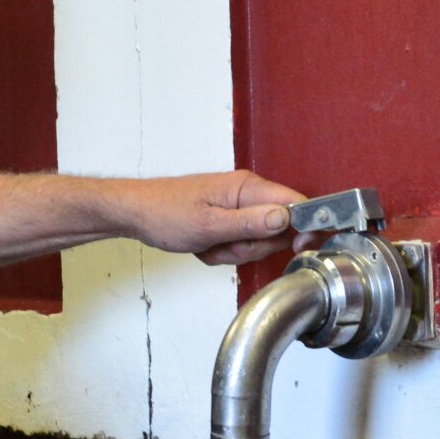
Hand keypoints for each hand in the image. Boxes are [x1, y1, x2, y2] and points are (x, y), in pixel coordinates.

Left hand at [118, 172, 306, 265]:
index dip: (302, 228)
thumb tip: (286, 218)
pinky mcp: (229, 219)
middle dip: (253, 247)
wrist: (137, 213)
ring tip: (209, 244)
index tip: (297, 246)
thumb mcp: (209, 225)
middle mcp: (247, 194)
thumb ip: (250, 224)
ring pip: (258, 240)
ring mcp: (237, 207)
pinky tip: (205, 245)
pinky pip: (240, 243)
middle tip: (226, 244)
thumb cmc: (164, 213)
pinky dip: (223, 251)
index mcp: (247, 187)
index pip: (297, 203)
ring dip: (234, 251)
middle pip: (278, 230)